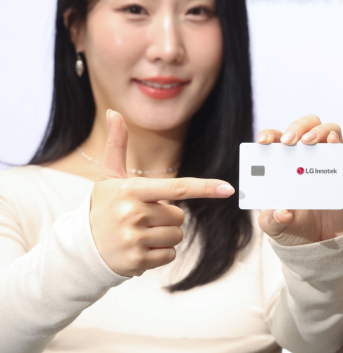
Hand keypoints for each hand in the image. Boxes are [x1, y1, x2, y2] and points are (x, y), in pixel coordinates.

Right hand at [90, 110, 234, 276]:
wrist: (81, 247)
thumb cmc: (103, 207)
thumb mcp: (109, 177)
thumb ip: (117, 145)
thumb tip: (113, 112)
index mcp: (131, 190)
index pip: (177, 188)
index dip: (205, 187)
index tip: (229, 188)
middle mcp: (133, 213)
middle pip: (180, 215)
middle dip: (167, 217)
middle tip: (141, 218)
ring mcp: (134, 238)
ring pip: (177, 235)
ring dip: (164, 235)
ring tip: (139, 233)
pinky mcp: (137, 261)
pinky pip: (170, 254)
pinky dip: (160, 253)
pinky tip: (139, 249)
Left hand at [256, 115, 342, 245]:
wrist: (320, 248)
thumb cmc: (296, 228)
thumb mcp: (275, 227)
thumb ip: (271, 220)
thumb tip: (281, 212)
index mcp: (287, 162)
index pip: (280, 138)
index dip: (271, 135)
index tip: (262, 141)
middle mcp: (310, 157)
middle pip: (308, 126)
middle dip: (297, 127)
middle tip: (288, 141)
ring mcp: (332, 164)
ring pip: (331, 131)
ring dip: (318, 131)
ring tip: (307, 142)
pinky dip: (338, 147)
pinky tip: (331, 143)